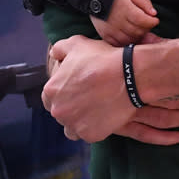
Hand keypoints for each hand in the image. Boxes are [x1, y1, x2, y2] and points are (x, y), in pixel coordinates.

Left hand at [43, 34, 178, 144]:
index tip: (75, 90)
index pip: (49, 97)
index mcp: (51, 91)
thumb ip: (60, 49)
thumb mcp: (77, 44)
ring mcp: (74, 125)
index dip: (63, 92)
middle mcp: (58, 111)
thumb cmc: (102, 59)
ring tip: (94, 110)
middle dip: (70, 107)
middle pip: (61, 113)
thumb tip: (54, 54)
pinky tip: (104, 116)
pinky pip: (88, 134)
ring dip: (79, 121)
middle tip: (87, 98)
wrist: (128, 76)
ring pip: (72, 128)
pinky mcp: (90, 135)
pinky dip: (94, 127)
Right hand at [90, 0, 158, 46]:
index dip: (152, 22)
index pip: (143, 21)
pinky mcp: (105, 35)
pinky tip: (129, 34)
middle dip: (146, 28)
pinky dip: (127, 41)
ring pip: (130, 39)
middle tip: (147, 23)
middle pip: (138, 31)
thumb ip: (144, 2)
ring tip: (138, 28)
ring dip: (137, 36)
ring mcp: (111, 30)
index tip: (155, 20)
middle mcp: (117, 21)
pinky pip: (119, 44)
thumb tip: (153, 13)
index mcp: (125, 9)